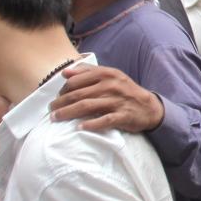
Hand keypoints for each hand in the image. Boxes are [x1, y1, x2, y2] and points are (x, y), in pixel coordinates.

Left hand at [49, 65, 164, 131]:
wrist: (149, 107)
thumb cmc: (125, 91)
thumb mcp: (110, 76)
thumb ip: (88, 72)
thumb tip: (65, 73)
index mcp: (106, 74)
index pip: (77, 80)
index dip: (63, 89)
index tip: (57, 97)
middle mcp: (111, 86)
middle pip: (78, 94)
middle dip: (61, 103)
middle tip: (51, 110)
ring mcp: (117, 101)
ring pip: (87, 106)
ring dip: (68, 113)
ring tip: (56, 118)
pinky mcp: (123, 116)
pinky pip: (104, 121)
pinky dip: (91, 124)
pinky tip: (80, 128)